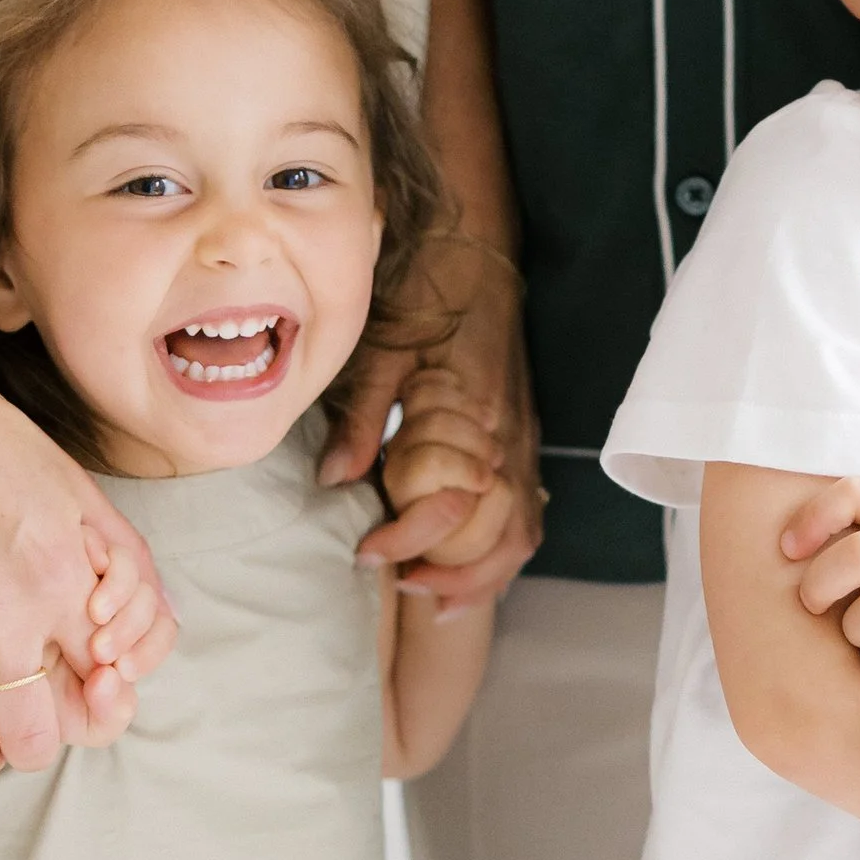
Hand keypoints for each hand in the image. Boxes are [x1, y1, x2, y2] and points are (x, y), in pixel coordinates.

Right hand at [0, 363, 161, 784]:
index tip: (84, 697)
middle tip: (30, 728)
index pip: (97, 692)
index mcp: (63, 582)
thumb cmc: (2, 446)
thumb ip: (127, 571)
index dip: (97, 706)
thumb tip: (138, 644)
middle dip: (38, 744)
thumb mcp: (87, 500)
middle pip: (32, 736)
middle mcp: (1, 612)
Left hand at [326, 234, 541, 609]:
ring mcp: (522, 444)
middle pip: (495, 536)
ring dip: (482, 575)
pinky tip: (469, 571)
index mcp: (473, 419)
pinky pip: (526, 515)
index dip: (405, 541)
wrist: (480, 258)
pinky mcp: (524, 443)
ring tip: (436, 602)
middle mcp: (507, 440)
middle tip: (398, 587)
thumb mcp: (381, 350)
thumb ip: (361, 419)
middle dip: (448, 573)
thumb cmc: (428, 297)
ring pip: (520, 534)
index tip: (365, 553)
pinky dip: (503, 554)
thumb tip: (333, 482)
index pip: (449, 509)